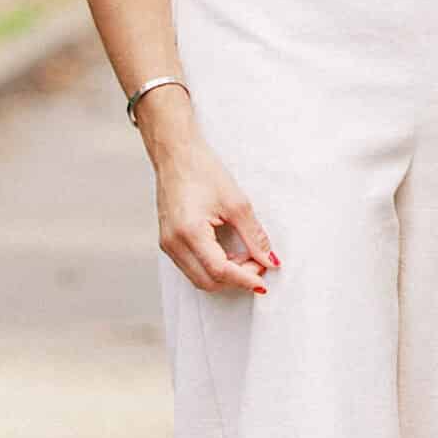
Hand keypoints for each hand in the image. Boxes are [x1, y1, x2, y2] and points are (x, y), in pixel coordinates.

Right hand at [153, 133, 277, 295]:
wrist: (176, 154)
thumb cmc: (203, 171)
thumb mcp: (236, 202)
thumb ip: (254, 236)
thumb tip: (269, 260)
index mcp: (189, 232)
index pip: (219, 270)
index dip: (244, 279)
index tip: (264, 282)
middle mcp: (173, 244)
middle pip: (208, 281)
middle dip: (236, 278)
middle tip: (259, 264)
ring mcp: (167, 245)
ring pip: (199, 278)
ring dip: (225, 274)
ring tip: (246, 257)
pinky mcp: (168, 242)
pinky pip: (192, 267)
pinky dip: (212, 267)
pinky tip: (229, 253)